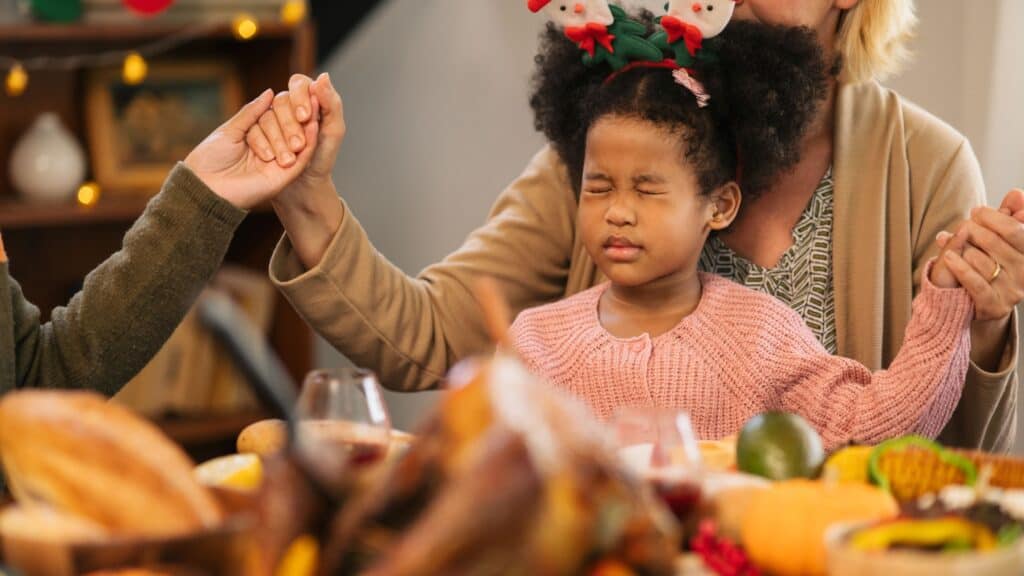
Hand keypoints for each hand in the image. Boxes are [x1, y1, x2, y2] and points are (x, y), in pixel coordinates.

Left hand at [184, 90, 319, 208]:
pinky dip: (310, 142)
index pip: (274, 119)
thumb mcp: (231, 129)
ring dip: (300, 129)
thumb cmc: (211, 158)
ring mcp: (278, 164)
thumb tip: (271, 92)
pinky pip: (302, 159)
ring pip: (296, 143)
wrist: (205, 185)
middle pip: (287, 130)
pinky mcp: (284, 177)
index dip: (283, 109)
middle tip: (300, 112)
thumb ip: (252, 112)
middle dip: (290, 122)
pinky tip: (314, 126)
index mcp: (255, 138)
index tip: (296, 94)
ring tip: (309, 114)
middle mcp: (269, 150)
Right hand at [245, 73, 345, 194]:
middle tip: (299, 144)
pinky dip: (262, 142)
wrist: (304, 185)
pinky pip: (252, 129)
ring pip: (266, 115)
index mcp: (308, 99)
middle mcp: (287, 106)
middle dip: (290, 123)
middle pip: (281, 101)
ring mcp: (270, 118)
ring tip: (289, 156)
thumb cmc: (322, 157)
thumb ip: (331, 103)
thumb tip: (323, 76)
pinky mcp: (255, 132)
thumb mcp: (334, 131)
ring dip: (278, 136)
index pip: (299, 84)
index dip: (300, 97)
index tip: (305, 117)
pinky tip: (270, 157)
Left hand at [937, 191, 1023, 321]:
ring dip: (962, 249)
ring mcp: (1011, 290)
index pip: (1015, 230)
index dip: (994, 217)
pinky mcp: (994, 305)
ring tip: (954, 246)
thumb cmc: (987, 262)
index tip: (976, 211)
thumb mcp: (999, 238)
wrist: (975, 301)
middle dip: (973, 230)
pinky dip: (959, 267)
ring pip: (982, 260)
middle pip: (995, 242)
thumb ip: (1008, 216)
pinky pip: (975, 282)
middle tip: (962, 226)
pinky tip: (947, 257)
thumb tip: (1016, 193)